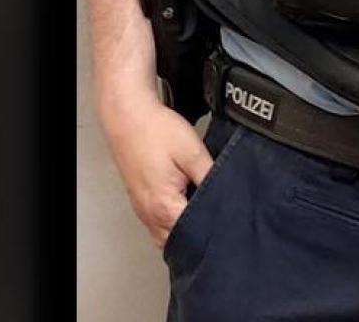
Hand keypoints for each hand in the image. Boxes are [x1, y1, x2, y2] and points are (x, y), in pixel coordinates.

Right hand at [98, 92, 213, 247]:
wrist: (128, 117)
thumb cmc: (155, 131)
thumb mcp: (194, 152)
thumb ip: (212, 178)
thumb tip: (227, 197)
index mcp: (164, 206)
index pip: (195, 234)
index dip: (215, 228)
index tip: (230, 222)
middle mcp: (149, 214)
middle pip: (179, 241)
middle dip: (199, 235)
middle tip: (220, 222)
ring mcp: (142, 209)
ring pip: (166, 235)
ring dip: (184, 230)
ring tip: (203, 216)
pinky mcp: (140, 201)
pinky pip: (158, 224)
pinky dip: (172, 222)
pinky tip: (185, 207)